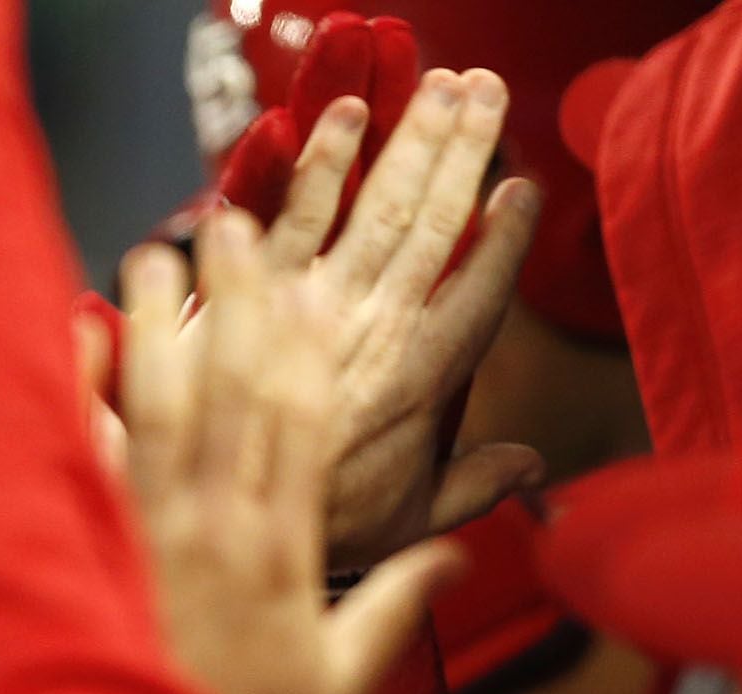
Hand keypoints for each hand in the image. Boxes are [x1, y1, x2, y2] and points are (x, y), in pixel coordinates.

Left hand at [122, 211, 456, 693]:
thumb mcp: (341, 678)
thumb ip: (398, 609)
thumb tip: (463, 556)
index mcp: (281, 547)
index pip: (302, 425)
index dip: (307, 348)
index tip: (312, 281)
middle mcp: (215, 524)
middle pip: (229, 392)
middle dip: (234, 302)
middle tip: (232, 224)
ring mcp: (147, 530)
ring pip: (156, 407)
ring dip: (157, 323)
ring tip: (154, 249)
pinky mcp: (94, 543)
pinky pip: (85, 455)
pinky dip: (79, 393)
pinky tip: (75, 331)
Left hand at [207, 61, 543, 566]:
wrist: (210, 560)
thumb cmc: (309, 546)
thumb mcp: (404, 528)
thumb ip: (469, 489)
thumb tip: (531, 468)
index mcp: (419, 389)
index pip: (478, 299)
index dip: (505, 243)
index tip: (524, 190)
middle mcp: (373, 341)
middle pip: (429, 232)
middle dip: (462, 155)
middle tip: (486, 90)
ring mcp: (310, 317)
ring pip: (372, 214)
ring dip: (407, 144)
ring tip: (439, 84)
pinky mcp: (248, 307)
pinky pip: (289, 223)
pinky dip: (317, 167)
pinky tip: (344, 117)